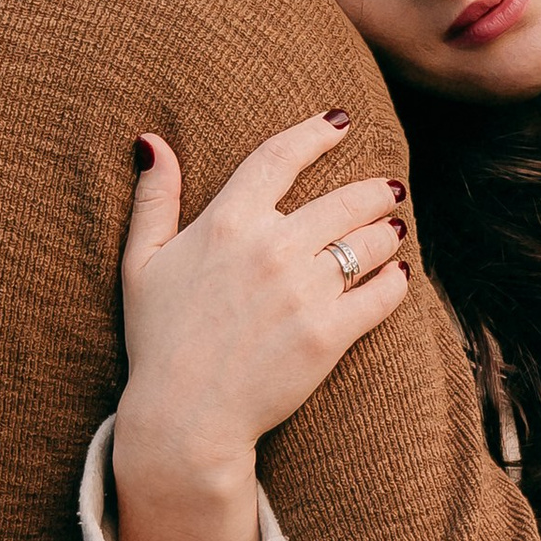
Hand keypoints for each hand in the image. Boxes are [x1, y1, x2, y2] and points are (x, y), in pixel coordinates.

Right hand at [112, 112, 410, 540]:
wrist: (184, 417)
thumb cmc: (159, 340)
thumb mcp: (141, 262)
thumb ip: (154, 199)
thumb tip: (153, 140)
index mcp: (227, 223)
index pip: (280, 157)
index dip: (316, 133)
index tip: (341, 122)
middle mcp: (270, 248)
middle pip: (343, 200)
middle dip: (374, 190)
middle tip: (390, 188)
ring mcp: (303, 291)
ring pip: (368, 243)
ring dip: (387, 232)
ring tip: (393, 231)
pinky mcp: (328, 334)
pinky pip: (381, 294)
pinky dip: (396, 281)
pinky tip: (398, 276)